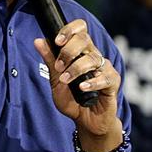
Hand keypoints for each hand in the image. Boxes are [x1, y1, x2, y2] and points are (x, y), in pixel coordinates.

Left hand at [33, 20, 119, 138]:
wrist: (86, 122)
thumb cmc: (72, 100)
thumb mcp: (56, 82)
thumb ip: (50, 61)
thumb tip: (38, 40)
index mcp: (80, 52)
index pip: (80, 29)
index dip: (70, 30)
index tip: (57, 41)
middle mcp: (93, 56)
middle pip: (85, 39)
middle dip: (69, 51)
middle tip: (59, 66)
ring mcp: (104, 68)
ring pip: (93, 58)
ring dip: (76, 69)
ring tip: (66, 80)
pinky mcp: (113, 82)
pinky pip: (105, 77)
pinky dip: (92, 82)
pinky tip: (82, 87)